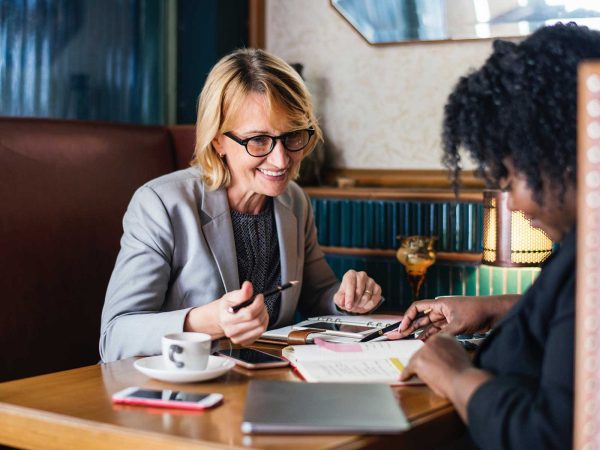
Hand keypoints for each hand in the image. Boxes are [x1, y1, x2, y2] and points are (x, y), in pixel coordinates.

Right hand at [217, 281, 268, 345]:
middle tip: (260, 303)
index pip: (249, 313)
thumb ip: (242, 292)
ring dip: (264, 317)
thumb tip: (248, 286)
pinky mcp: (244, 342)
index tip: (259, 297)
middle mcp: (231, 331)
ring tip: (260, 310)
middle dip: (262, 309)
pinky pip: (260, 334)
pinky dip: (262, 325)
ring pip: (261, 328)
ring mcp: (238, 338)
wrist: (221, 318)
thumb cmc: (226, 307)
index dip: (258, 303)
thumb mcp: (232, 296)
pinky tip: (257, 319)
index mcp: (227, 318)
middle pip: (256, 321)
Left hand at [333, 270, 381, 313]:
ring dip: (361, 305)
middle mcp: (361, 275)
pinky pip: (375, 299)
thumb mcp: (339, 297)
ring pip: (367, 296)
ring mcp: (371, 281)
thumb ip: (339, 299)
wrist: (354, 295)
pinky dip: (369, 305)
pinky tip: (364, 306)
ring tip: (357, 306)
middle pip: (359, 291)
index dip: (349, 297)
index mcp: (350, 275)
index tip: (348, 306)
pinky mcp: (377, 288)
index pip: (350, 284)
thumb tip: (342, 301)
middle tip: (352, 308)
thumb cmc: (346, 294)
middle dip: (355, 302)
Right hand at [387, 295, 517, 340]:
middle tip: (400, 335)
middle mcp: (441, 309)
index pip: (417, 307)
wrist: (494, 312)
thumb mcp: (459, 324)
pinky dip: (432, 335)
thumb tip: (431, 343)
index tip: (403, 327)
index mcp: (440, 304)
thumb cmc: (477, 312)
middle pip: (421, 317)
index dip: (408, 317)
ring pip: (429, 325)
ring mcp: (447, 317)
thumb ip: (443, 334)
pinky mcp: (454, 324)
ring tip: (411, 341)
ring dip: (420, 332)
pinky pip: (438, 330)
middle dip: (411, 326)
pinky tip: (426, 342)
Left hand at [400, 334, 471, 395]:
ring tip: (415, 374)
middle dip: (423, 361)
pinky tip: (404, 377)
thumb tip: (442, 360)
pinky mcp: (418, 360)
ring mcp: (425, 350)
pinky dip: (406, 374)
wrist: (462, 380)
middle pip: (423, 351)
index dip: (430, 355)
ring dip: (415, 368)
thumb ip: (449, 353)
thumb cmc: (464, 373)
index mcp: (446, 337)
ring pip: (415, 359)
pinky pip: (409, 368)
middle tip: (424, 369)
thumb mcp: (459, 356)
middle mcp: (434, 340)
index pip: (433, 345)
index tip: (429, 360)